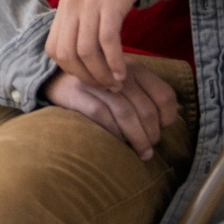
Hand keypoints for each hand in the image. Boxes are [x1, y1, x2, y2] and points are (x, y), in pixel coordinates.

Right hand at [43, 66, 178, 160]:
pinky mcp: (78, 94)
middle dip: (152, 134)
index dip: (169, 116)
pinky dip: (114, 132)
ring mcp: (98, 83)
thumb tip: (166, 123)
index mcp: (136, 69)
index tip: (164, 129)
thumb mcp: (123, 84)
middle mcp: (119, 74)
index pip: (164, 94)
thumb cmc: (98, 88)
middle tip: (151, 149)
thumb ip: (144, 96)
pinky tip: (118, 144)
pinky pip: (101, 116)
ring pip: (126, 114)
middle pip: (146, 108)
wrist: (55, 77)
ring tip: (143, 154)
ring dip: (138, 138)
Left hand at [47, 0, 145, 90]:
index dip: (70, 70)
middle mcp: (72, 7)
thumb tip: (83, 51)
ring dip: (101, 73)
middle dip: (86, 77)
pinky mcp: (111, 3)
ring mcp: (90, 5)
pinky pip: (108, 41)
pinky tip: (123, 72)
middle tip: (105, 87)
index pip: (54, 50)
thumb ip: (81, 21)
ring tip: (116, 83)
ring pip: (87, 52)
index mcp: (64, 8)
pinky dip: (114, 61)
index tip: (90, 79)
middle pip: (68, 55)